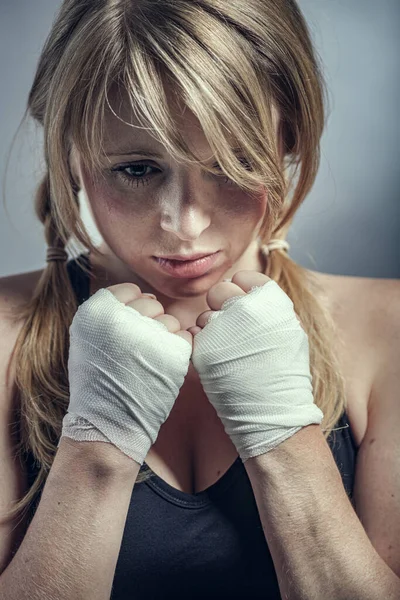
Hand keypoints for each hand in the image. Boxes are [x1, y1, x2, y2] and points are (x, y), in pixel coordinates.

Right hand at [59, 283, 192, 464]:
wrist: (107, 424)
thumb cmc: (99, 384)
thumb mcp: (88, 340)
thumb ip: (110, 313)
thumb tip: (143, 295)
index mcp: (96, 311)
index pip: (129, 290)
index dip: (133, 308)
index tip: (129, 328)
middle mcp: (122, 317)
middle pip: (151, 302)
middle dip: (150, 321)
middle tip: (138, 350)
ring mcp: (149, 334)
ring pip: (170, 320)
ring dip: (164, 338)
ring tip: (147, 363)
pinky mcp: (173, 351)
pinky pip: (185, 337)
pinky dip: (177, 352)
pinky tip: (161, 369)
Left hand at [188, 271, 322, 460]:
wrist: (274, 410)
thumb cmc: (284, 371)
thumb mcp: (290, 329)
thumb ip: (269, 305)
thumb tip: (247, 288)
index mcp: (271, 301)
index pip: (244, 277)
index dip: (241, 290)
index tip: (243, 306)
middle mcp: (245, 309)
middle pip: (220, 291)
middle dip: (222, 306)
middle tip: (232, 327)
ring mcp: (223, 328)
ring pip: (205, 316)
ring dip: (212, 329)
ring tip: (231, 352)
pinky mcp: (203, 348)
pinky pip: (195, 337)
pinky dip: (203, 347)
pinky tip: (220, 362)